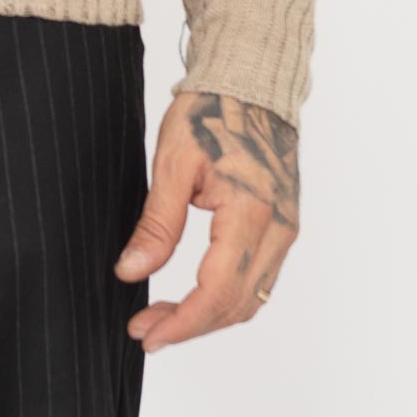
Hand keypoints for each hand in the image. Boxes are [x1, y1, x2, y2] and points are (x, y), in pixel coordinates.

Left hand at [114, 91, 299, 354]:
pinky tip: (195, 294)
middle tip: (145, 329)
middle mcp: (278, 229)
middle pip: (236, 305)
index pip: (217, 291)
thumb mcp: (172, 163)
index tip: (146, 335)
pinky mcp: (285, 226)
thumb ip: (156, 224)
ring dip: (208, 316)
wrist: (250, 83)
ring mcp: (286, 230)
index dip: (181, 323)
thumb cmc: (210, 111)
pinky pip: (259, 279)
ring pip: (251, 299)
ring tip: (163, 317)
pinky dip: (227, 297)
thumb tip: (130, 272)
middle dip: (189, 326)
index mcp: (251, 212)